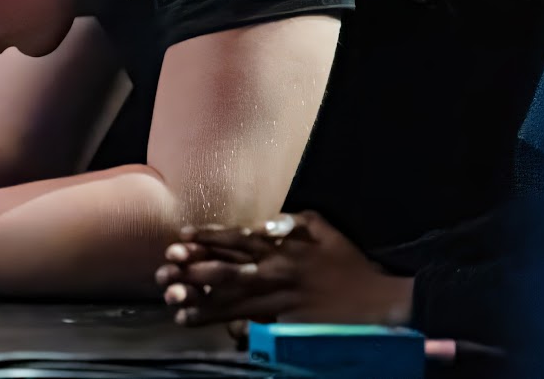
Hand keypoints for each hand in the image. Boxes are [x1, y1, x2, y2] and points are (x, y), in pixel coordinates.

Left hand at [156, 212, 413, 326]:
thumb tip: (269, 221)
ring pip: (231, 299)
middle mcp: (275, 271)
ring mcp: (278, 299)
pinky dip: (223, 322)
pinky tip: (200, 323)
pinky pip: (248, 322)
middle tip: (166, 270)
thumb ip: (293, 221)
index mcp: (282, 247)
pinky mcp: (284, 322)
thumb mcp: (323, 230)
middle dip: (194, 270)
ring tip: (173, 302)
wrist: (377, 301)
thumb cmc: (349, 265)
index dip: (207, 239)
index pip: (236, 240)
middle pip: (226, 270)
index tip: (181, 239)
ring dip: (200, 300)